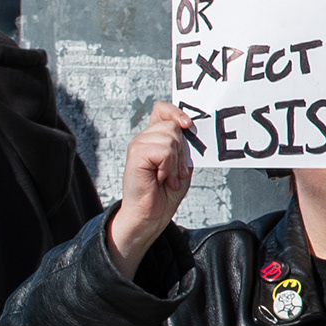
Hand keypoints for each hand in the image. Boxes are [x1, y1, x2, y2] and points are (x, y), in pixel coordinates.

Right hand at [109, 101, 195, 273]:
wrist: (150, 215)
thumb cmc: (164, 193)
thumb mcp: (181, 164)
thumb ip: (184, 146)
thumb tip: (189, 130)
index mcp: (154, 138)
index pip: (162, 110)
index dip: (175, 112)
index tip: (188, 126)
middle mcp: (144, 138)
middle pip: (172, 126)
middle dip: (182, 151)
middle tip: (177, 172)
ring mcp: (138, 145)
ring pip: (170, 138)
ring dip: (175, 162)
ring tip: (168, 177)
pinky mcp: (136, 155)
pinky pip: (163, 151)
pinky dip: (168, 167)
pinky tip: (160, 178)